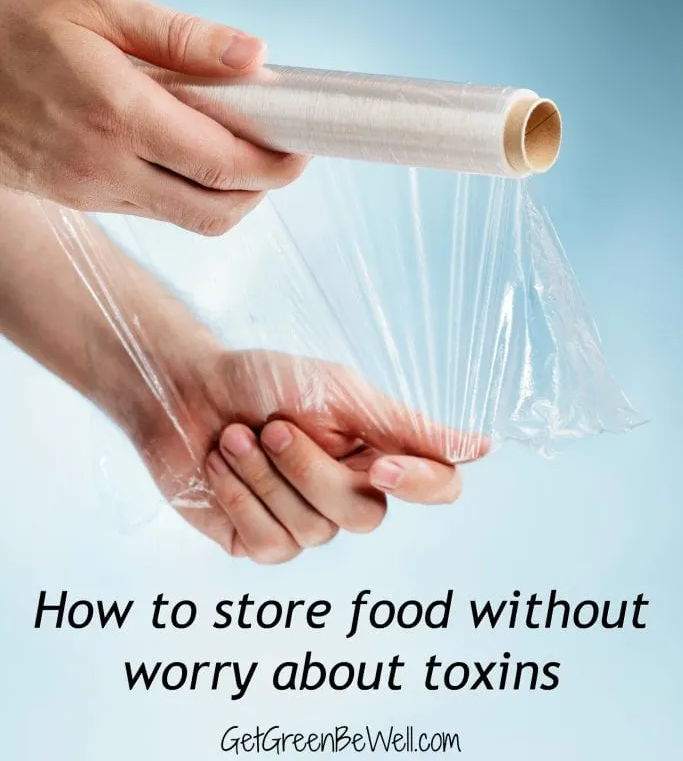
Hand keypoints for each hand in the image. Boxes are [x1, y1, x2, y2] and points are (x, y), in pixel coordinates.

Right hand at [0, 0, 304, 232]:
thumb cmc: (12, 22)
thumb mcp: (96, 3)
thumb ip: (182, 36)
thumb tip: (255, 56)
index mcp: (118, 114)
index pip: (223, 161)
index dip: (277, 161)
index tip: (305, 142)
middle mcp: (107, 166)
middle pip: (218, 208)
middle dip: (266, 186)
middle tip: (287, 148)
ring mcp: (93, 191)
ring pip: (190, 218)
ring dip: (232, 192)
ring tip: (245, 145)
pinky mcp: (82, 199)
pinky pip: (156, 209)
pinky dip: (191, 189)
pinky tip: (193, 147)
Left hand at [134, 348, 487, 563]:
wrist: (184, 391)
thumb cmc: (263, 381)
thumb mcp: (337, 392)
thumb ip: (404, 426)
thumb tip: (481, 448)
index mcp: (379, 451)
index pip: (438, 486)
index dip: (419, 485)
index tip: (378, 464)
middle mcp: (349, 492)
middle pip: (362, 514)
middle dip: (307, 469)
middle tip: (271, 427)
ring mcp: (305, 522)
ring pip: (311, 530)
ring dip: (262, 476)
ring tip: (234, 437)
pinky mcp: (260, 541)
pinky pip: (267, 543)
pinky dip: (238, 497)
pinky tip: (219, 465)